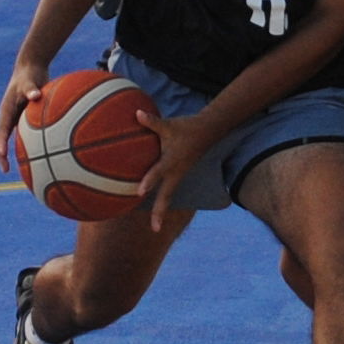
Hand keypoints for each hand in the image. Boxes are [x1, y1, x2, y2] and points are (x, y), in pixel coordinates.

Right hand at [0, 64, 47, 172]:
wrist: (31, 69)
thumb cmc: (30, 74)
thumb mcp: (30, 80)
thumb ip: (31, 88)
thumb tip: (35, 95)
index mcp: (5, 111)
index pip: (0, 131)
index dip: (0, 143)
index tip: (2, 154)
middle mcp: (8, 118)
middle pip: (1, 140)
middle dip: (0, 155)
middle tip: (4, 171)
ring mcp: (15, 120)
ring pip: (11, 141)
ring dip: (12, 155)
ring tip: (21, 172)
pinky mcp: (24, 120)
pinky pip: (24, 137)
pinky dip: (27, 147)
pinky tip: (39, 158)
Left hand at [134, 107, 211, 230]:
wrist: (207, 132)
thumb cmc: (186, 127)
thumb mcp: (169, 124)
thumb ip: (152, 122)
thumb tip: (136, 114)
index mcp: (172, 160)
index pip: (159, 171)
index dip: (150, 181)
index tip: (139, 192)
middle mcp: (176, 172)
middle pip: (167, 195)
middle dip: (160, 212)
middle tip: (155, 229)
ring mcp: (179, 176)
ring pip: (169, 195)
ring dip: (161, 209)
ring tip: (155, 226)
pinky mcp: (179, 175)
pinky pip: (169, 190)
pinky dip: (163, 200)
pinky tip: (155, 208)